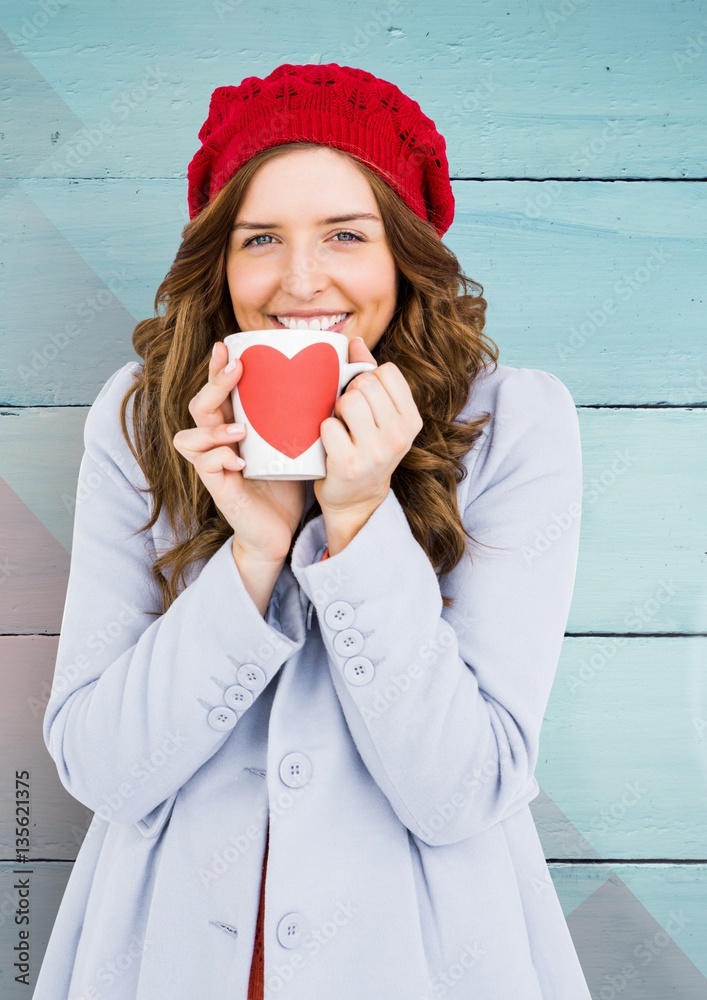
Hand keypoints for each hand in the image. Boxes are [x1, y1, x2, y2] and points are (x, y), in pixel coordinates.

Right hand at [172, 342, 305, 562]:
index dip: (218, 368)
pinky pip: (205, 466)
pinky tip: (240, 460)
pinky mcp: (218, 488)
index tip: (229, 345)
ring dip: (213, 427)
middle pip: (200, 406)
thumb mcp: (295, 442)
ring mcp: (214, 466)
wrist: (280, 530)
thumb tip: (331, 379)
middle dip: (214, 384)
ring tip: (240, 428)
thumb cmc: (286, 482)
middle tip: (236, 369)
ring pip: (190, 436)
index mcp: (233, 426)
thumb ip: (301, 415)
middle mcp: (217, 443)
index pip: (218, 392)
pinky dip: (220, 458)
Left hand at [314, 337, 423, 521]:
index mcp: (411, 420)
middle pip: (365, 384)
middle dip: (350, 394)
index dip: (368, 379)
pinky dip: (323, 432)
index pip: (387, 372)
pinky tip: (329, 446)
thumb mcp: (379, 417)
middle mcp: (399, 436)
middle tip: (348, 418)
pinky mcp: (349, 463)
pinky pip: (328, 425)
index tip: (364, 400)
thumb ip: (370, 377)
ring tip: (340, 428)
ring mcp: (376, 451)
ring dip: (335, 411)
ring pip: (347, 400)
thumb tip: (354, 341)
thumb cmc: (365, 450)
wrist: (355, 501)